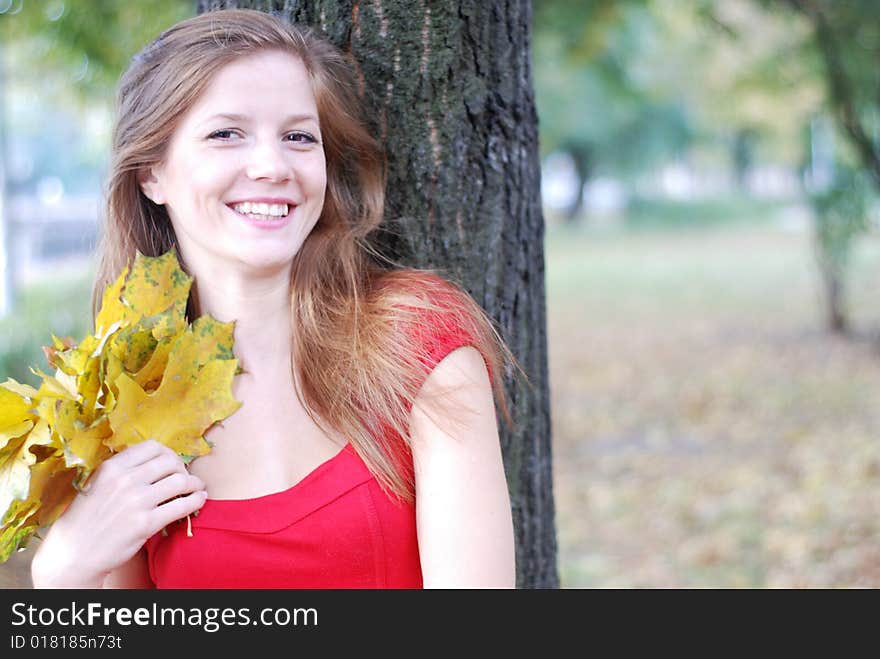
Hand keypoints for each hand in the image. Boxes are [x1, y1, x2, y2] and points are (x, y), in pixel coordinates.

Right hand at [31, 439, 206, 587]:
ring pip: (181, 481)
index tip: (171, 463)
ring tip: (197, 488)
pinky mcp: (146, 523)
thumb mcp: (98, 483)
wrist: (74, 552)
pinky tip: (198, 500)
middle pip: (170, 462)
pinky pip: (182, 506)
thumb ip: (123, 470)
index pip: (152, 446)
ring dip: (194, 484)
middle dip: (182, 469)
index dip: (167, 453)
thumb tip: (156, 459)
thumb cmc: (87, 518)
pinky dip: (196, 501)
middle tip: (184, 478)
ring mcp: (137, 501)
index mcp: (112, 467)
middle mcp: (125, 480)